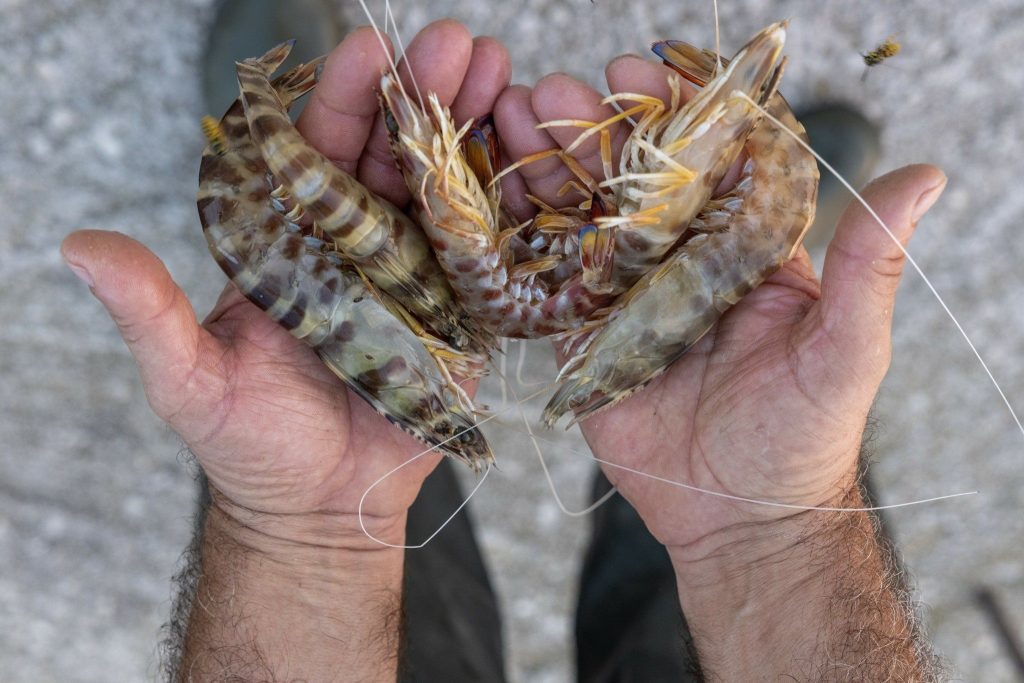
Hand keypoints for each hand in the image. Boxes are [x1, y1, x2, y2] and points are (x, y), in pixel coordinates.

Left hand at [61, 20, 512, 546]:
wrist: (322, 512)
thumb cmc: (253, 448)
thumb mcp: (190, 381)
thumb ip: (148, 314)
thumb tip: (76, 246)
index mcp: (294, 245)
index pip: (319, 156)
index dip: (345, 103)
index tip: (371, 52)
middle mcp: (358, 250)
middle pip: (393, 160)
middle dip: (425, 98)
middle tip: (459, 45)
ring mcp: (416, 279)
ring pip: (446, 193)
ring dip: (475, 134)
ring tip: (504, 78)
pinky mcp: (462, 318)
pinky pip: (487, 257)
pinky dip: (511, 208)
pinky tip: (532, 159)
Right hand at [495, 54, 946, 553]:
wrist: (739, 517)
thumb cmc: (803, 435)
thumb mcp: (847, 348)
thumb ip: (871, 265)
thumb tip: (927, 175)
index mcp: (742, 243)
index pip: (707, 157)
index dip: (672, 110)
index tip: (636, 71)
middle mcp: (681, 257)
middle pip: (632, 177)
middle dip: (590, 129)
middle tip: (552, 93)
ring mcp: (626, 293)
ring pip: (581, 216)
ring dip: (545, 166)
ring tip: (509, 121)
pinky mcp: (582, 334)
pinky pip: (547, 279)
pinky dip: (517, 236)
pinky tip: (489, 195)